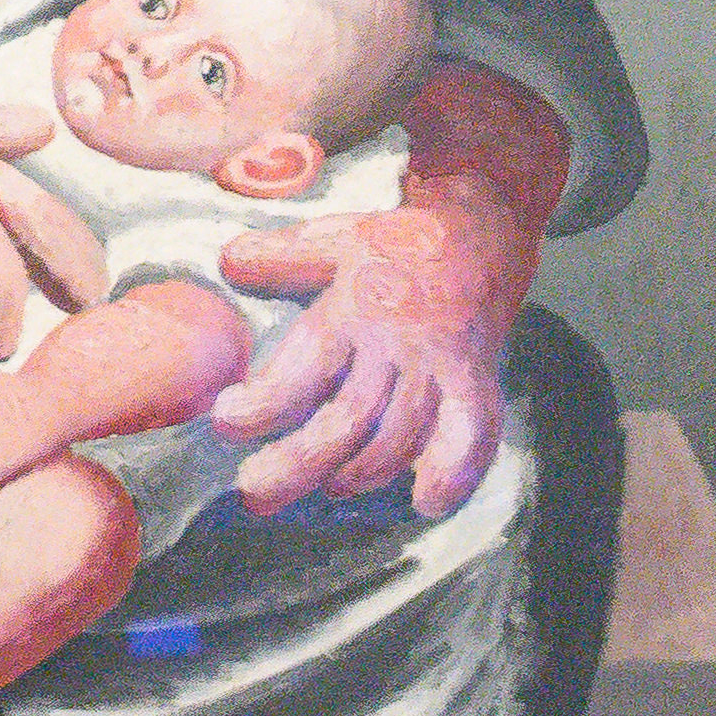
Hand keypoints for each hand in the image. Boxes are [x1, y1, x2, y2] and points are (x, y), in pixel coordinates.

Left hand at [203, 185, 530, 517]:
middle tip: (254, 492)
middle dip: (297, 464)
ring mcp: (439, 359)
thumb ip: (281, 257)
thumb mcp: (336, 238)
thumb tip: (228, 261)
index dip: (262, 405)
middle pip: (346, 418)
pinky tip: (428, 501)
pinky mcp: (477, 370)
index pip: (301, 368)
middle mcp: (395, 339)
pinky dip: (455, 468)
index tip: (226, 421)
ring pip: (400, 433)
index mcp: (352, 307)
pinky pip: (472, 425)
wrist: (490, 213)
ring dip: (361, 473)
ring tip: (328, 489)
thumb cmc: (403, 235)